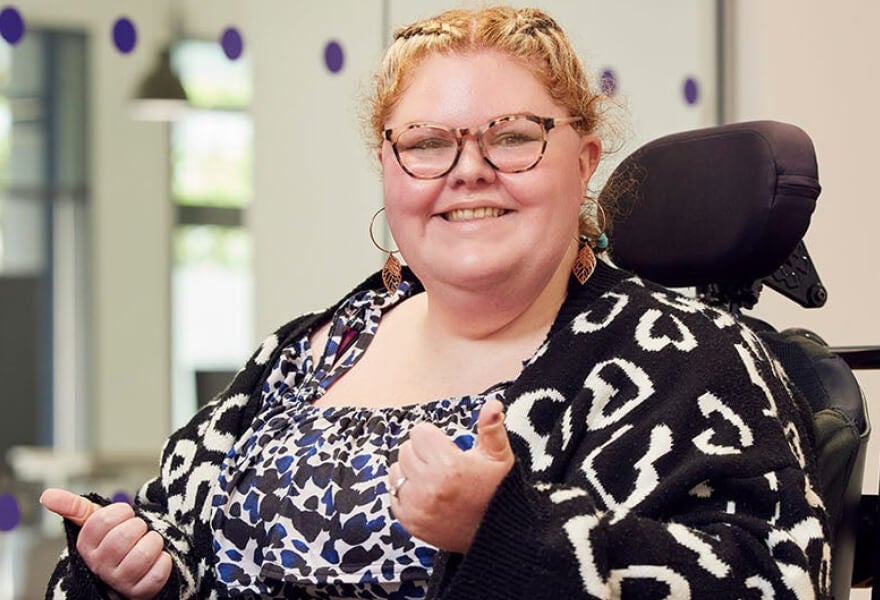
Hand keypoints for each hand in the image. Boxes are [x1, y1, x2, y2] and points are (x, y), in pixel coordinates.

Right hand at [40, 488, 171, 598]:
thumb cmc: (113, 539)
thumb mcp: (95, 520)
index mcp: (85, 546)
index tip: (125, 515)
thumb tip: (46, 495)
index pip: (101, 521)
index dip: (121, 512)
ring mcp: (119, 581)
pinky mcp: (140, 592)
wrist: (132, 568)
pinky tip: (157, 558)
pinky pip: (158, 572)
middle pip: (123, 537)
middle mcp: (99, 566)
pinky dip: (163, 560)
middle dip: (138, 526)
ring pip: (142, 555)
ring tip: (150, 542)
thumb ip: (74, 507)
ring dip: (153, 542)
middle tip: (139, 529)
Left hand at [389, 399, 513, 552]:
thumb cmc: (497, 491)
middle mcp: (429, 485)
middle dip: (422, 453)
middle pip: (405, 450)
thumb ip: (491, 427)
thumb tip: (493, 403)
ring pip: (396, 471)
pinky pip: (393, 494)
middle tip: (441, 464)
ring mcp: (417, 505)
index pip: (419, 432)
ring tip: (433, 479)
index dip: (434, 438)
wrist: (496, 534)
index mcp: (449, 465)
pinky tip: (426, 494)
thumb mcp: (499, 456)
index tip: (446, 448)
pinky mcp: (409, 521)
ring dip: (410, 472)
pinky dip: (405, 492)